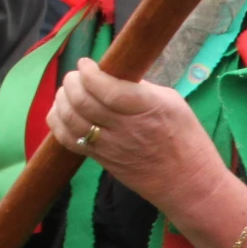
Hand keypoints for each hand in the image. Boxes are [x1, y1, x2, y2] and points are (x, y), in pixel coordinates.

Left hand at [44, 56, 220, 210]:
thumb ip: (140, 87)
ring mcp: (110, 147)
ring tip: (68, 91)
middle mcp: (125, 128)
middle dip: (71, 82)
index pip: (106, 88)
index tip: (86, 64)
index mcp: (147, 108)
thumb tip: (113, 74)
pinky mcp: (101, 160)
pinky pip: (69, 140)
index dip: (89, 73)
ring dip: (62, 100)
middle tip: (75, 76)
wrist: (189, 183)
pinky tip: (61, 111)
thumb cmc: (186, 138)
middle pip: (83, 102)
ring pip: (71, 120)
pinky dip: (58, 122)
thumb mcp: (172, 102)